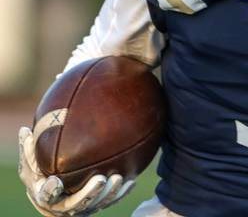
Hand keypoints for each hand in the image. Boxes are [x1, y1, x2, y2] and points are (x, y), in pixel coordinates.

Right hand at [18, 126, 134, 215]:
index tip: (56, 181)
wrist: (55, 189)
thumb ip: (29, 149)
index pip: (46, 196)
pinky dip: (120, 194)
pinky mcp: (94, 206)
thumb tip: (24, 130)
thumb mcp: (31, 161)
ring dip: (108, 194)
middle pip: (75, 205)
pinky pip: (109, 202)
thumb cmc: (41, 171)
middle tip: (101, 179)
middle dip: (89, 194)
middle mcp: (62, 206)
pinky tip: (131, 181)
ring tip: (118, 178)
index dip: (50, 191)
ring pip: (95, 206)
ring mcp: (80, 208)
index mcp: (45, 195)